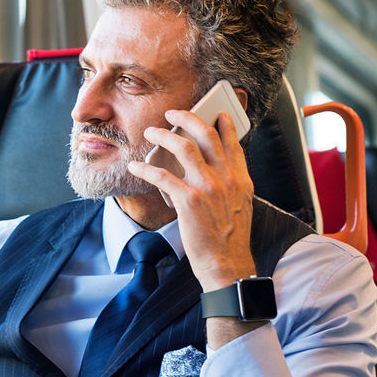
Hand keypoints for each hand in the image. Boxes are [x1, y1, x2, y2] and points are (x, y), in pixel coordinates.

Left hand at [128, 110, 256, 289]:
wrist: (226, 263)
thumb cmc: (229, 238)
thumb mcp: (240, 206)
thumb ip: (230, 184)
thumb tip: (213, 169)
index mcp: (241, 179)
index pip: (233, 143)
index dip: (224, 125)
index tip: (217, 113)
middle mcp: (226, 178)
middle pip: (206, 135)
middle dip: (188, 118)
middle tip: (173, 112)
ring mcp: (207, 188)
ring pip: (184, 147)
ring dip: (164, 135)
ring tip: (151, 131)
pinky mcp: (188, 200)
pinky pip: (162, 175)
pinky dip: (146, 168)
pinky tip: (136, 165)